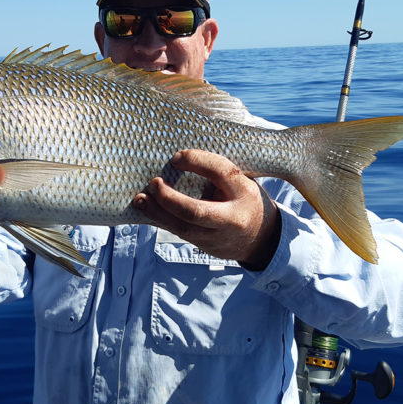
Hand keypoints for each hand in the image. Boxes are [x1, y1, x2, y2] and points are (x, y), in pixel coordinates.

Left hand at [133, 150, 280, 270]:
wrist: (262, 239)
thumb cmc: (246, 200)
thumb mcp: (242, 181)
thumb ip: (219, 172)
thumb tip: (180, 158)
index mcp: (244, 193)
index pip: (221, 173)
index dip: (197, 162)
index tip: (176, 157)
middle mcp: (232, 218)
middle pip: (196, 211)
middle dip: (170, 199)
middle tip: (153, 183)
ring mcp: (217, 237)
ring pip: (182, 228)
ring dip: (157, 213)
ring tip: (140, 199)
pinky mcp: (205, 247)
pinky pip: (179, 233)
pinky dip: (161, 220)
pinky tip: (147, 210)